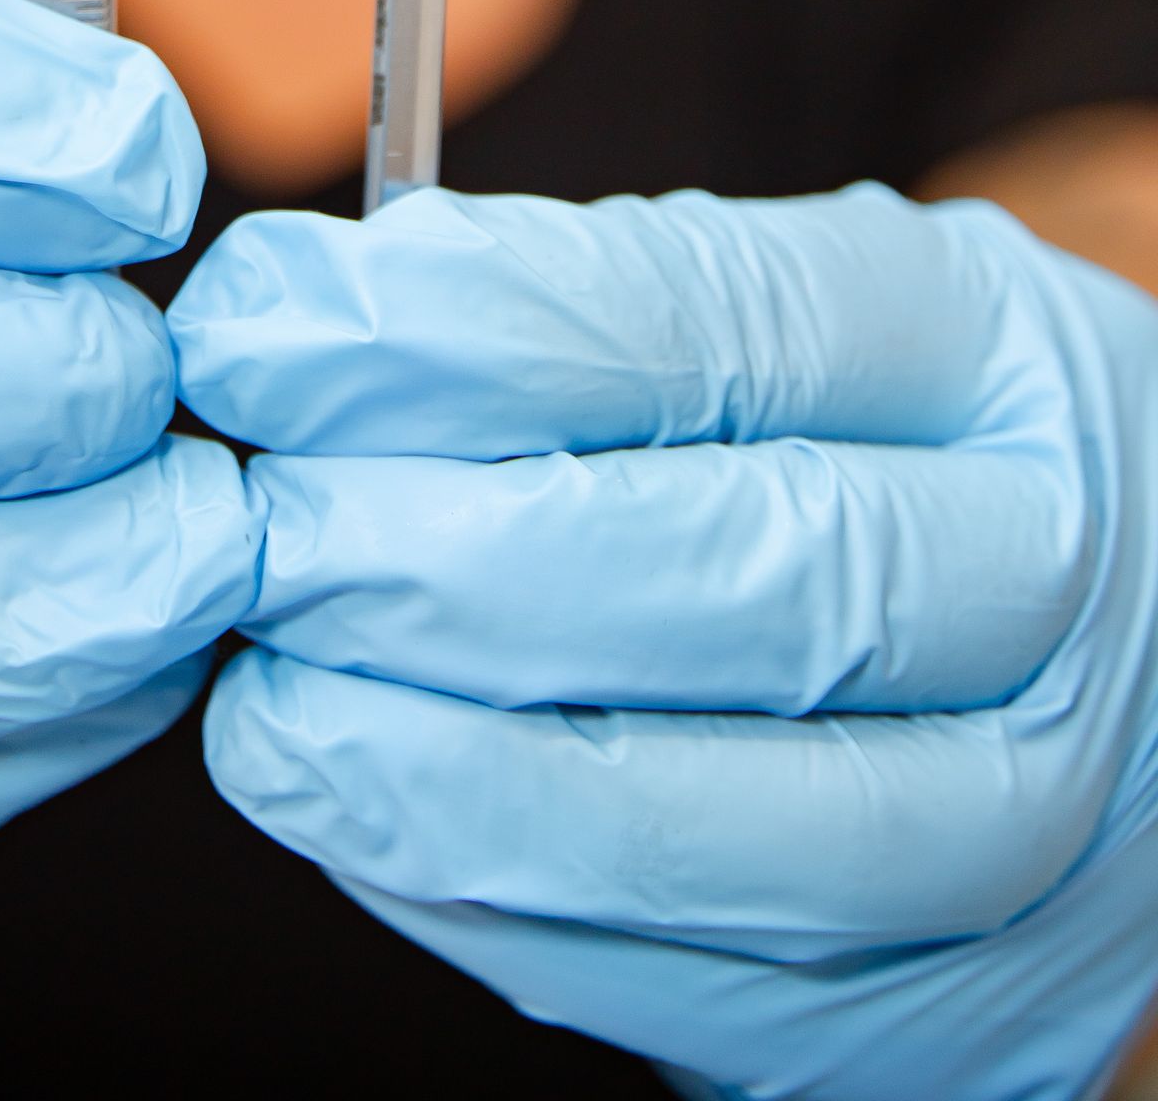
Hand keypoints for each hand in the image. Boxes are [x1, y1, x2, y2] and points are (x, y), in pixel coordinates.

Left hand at [172, 182, 1157, 1098]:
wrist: (1086, 649)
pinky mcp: (958, 1019)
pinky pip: (691, 991)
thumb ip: (576, 314)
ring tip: (270, 697)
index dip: (464, 331)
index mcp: (1004, 348)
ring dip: (434, 762)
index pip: (726, 323)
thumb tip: (303, 327)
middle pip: (738, 577)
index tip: (264, 330)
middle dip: (436, 555)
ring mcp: (1040, 824)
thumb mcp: (781, 322)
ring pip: (710, 815)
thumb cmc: (872, 443)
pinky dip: (489, 900)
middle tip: (258, 532)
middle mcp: (1052, 582)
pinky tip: (365, 813)